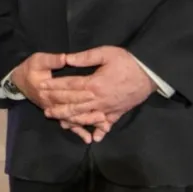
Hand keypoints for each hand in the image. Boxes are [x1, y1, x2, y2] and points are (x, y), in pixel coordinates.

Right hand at [7, 54, 99, 143]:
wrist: (18, 81)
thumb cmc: (30, 68)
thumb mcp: (38, 60)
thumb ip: (52, 60)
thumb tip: (65, 58)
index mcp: (47, 89)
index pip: (65, 92)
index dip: (78, 93)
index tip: (93, 93)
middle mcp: (51, 103)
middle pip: (71, 109)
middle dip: (87, 112)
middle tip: (103, 114)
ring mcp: (54, 111)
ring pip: (72, 119)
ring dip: (87, 123)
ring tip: (102, 125)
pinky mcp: (57, 114)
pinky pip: (69, 125)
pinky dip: (79, 132)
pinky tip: (90, 138)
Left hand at [39, 46, 155, 128]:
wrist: (149, 73)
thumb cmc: (127, 61)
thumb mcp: (105, 53)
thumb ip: (85, 57)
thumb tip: (66, 59)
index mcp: (94, 83)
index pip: (70, 85)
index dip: (55, 86)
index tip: (42, 87)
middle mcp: (99, 99)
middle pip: (74, 104)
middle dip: (58, 107)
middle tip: (45, 110)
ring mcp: (108, 108)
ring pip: (87, 117)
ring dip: (73, 120)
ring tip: (60, 123)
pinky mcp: (118, 113)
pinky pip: (107, 124)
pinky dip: (100, 131)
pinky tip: (94, 138)